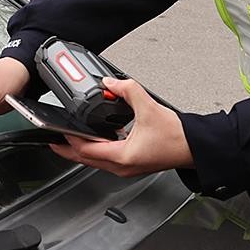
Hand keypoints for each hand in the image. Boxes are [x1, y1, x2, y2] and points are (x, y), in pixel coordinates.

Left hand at [49, 78, 192, 177]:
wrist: (194, 147)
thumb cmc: (177, 137)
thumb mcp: (149, 107)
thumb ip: (127, 90)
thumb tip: (111, 82)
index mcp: (123, 156)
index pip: (86, 150)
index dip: (70, 140)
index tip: (59, 132)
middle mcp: (122, 166)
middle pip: (86, 160)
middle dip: (69, 150)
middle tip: (54, 142)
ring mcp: (127, 168)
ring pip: (96, 162)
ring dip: (82, 151)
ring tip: (70, 140)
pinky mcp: (132, 165)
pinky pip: (107, 160)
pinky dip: (97, 150)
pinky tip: (96, 140)